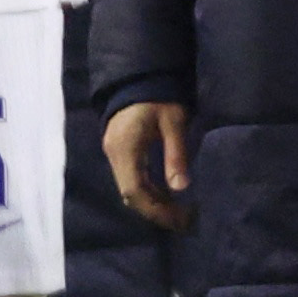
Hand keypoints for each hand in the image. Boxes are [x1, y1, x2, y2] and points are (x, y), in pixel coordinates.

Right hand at [102, 100, 193, 230]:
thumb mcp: (173, 122)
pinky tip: (166, 195)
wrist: (139, 75)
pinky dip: (148, 191)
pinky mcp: (118, 150)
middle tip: (184, 221)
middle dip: (156, 211)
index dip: (156, 210)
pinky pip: (130, 179)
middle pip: (130, 195)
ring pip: (129, 189)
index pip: (134, 191)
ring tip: (178, 211)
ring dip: (152, 203)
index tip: (180, 219)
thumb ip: (175, 154)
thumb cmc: (159, 97)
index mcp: (125, 149)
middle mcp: (114, 154)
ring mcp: (113, 152)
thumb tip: (181, 188)